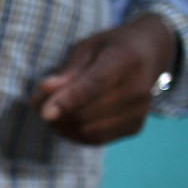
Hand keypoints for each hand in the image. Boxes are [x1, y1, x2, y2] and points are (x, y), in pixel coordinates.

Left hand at [31, 14, 177, 144]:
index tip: (43, 113)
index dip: (67, 101)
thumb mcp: (88, 47)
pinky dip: (74, 133)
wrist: (150, 53)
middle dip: (57, 113)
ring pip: (88, 131)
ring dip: (61, 125)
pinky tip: (65, 120)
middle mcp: (138, 89)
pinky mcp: (135, 127)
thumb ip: (67, 72)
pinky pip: (95, 139)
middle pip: (87, 114)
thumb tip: (44, 92)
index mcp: (125, 60)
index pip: (94, 86)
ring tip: (50, 110)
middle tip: (37, 102)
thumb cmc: (112, 47)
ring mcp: (139, 111)